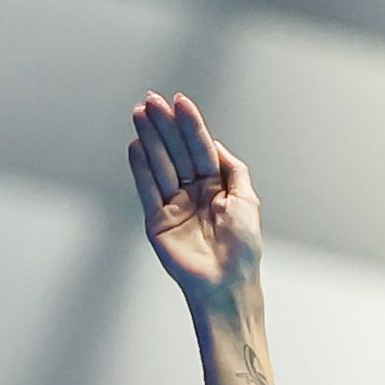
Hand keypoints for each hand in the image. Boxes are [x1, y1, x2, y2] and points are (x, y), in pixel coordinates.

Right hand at [130, 93, 259, 295]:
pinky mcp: (157, 221)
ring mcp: (173, 206)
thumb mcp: (247, 200)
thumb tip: (215, 143)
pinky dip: (141, 167)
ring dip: (150, 138)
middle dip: (165, 126)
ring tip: (140, 113)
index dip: (190, 125)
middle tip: (152, 100)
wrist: (227, 284)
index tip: (180, 102)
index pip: (200, 148)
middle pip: (177, 152)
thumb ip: (233, 169)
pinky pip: (147, 189)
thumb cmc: (243, 249)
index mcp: (215, 187)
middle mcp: (193, 193)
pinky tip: (136, 145)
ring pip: (160, 165)